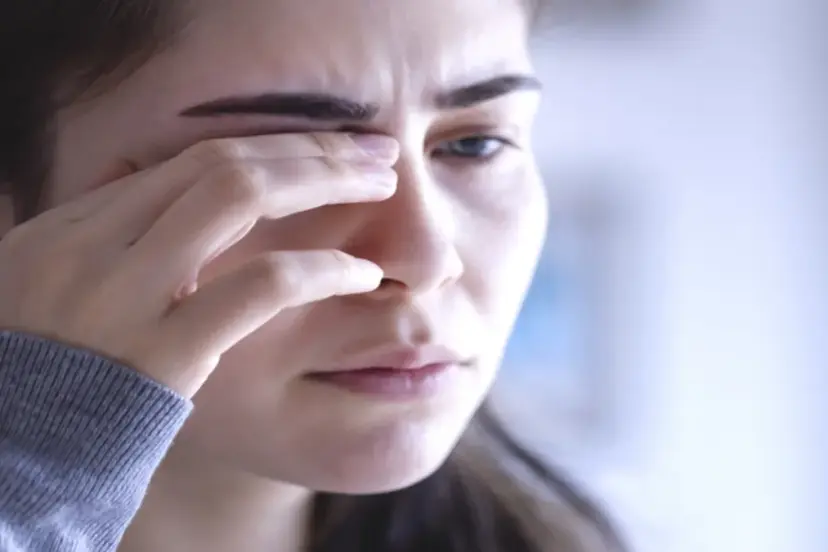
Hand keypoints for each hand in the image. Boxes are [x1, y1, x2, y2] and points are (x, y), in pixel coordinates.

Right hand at [0, 133, 397, 396]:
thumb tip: (158, 181)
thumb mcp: (52, 284)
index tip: (332, 143)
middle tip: (377, 150)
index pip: (192, 157)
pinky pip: (258, 289)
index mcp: (75, 225)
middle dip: (311, 149)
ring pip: (239, 198)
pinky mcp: (163, 355)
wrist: (17, 458)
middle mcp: (97, 244)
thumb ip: (109, 233)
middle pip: (223, 163)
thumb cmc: (45, 372)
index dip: (275, 143)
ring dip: (323, 181)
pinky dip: (320, 268)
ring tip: (384, 187)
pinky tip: (362, 272)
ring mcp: (127, 296)